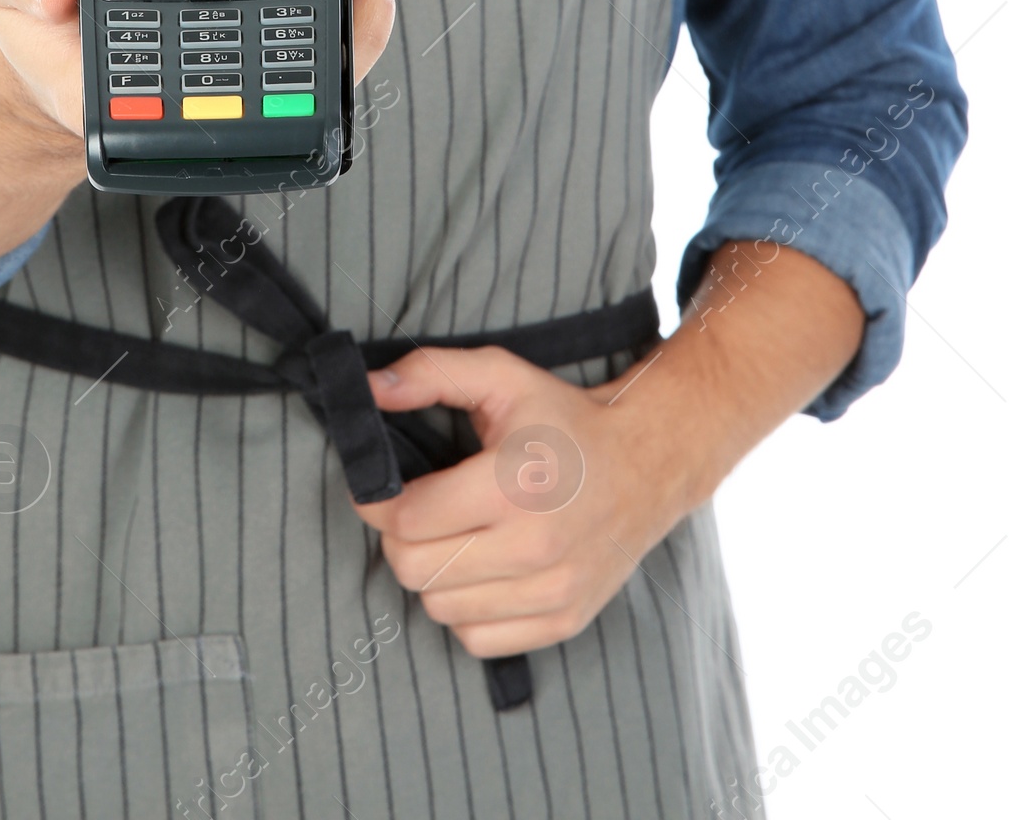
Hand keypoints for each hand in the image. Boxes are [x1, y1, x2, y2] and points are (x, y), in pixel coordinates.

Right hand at [0, 0, 399, 141]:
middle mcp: (202, 94)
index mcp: (142, 98)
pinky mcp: (247, 31)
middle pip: (295, 77)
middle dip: (344, 19)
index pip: (227, 93)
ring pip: (313, 53)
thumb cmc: (34, 10)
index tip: (303, 8)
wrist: (44, 27)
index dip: (274, 58)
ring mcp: (232, 66)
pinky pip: (306, 20)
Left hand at [353, 344, 690, 657]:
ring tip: (454, 535)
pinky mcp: (564, 621)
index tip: (382, 488)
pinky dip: (464, 609)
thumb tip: (365, 391)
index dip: (378, 501)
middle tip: (418, 510)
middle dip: (400, 537)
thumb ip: (428, 374)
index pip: (408, 519)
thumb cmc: (565, 418)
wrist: (648, 461)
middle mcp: (534, 546)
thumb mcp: (501, 375)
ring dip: (432, 573)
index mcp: (513, 483)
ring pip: (439, 608)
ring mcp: (552, 591)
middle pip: (415, 569)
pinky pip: (476, 639)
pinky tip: (481, 570)